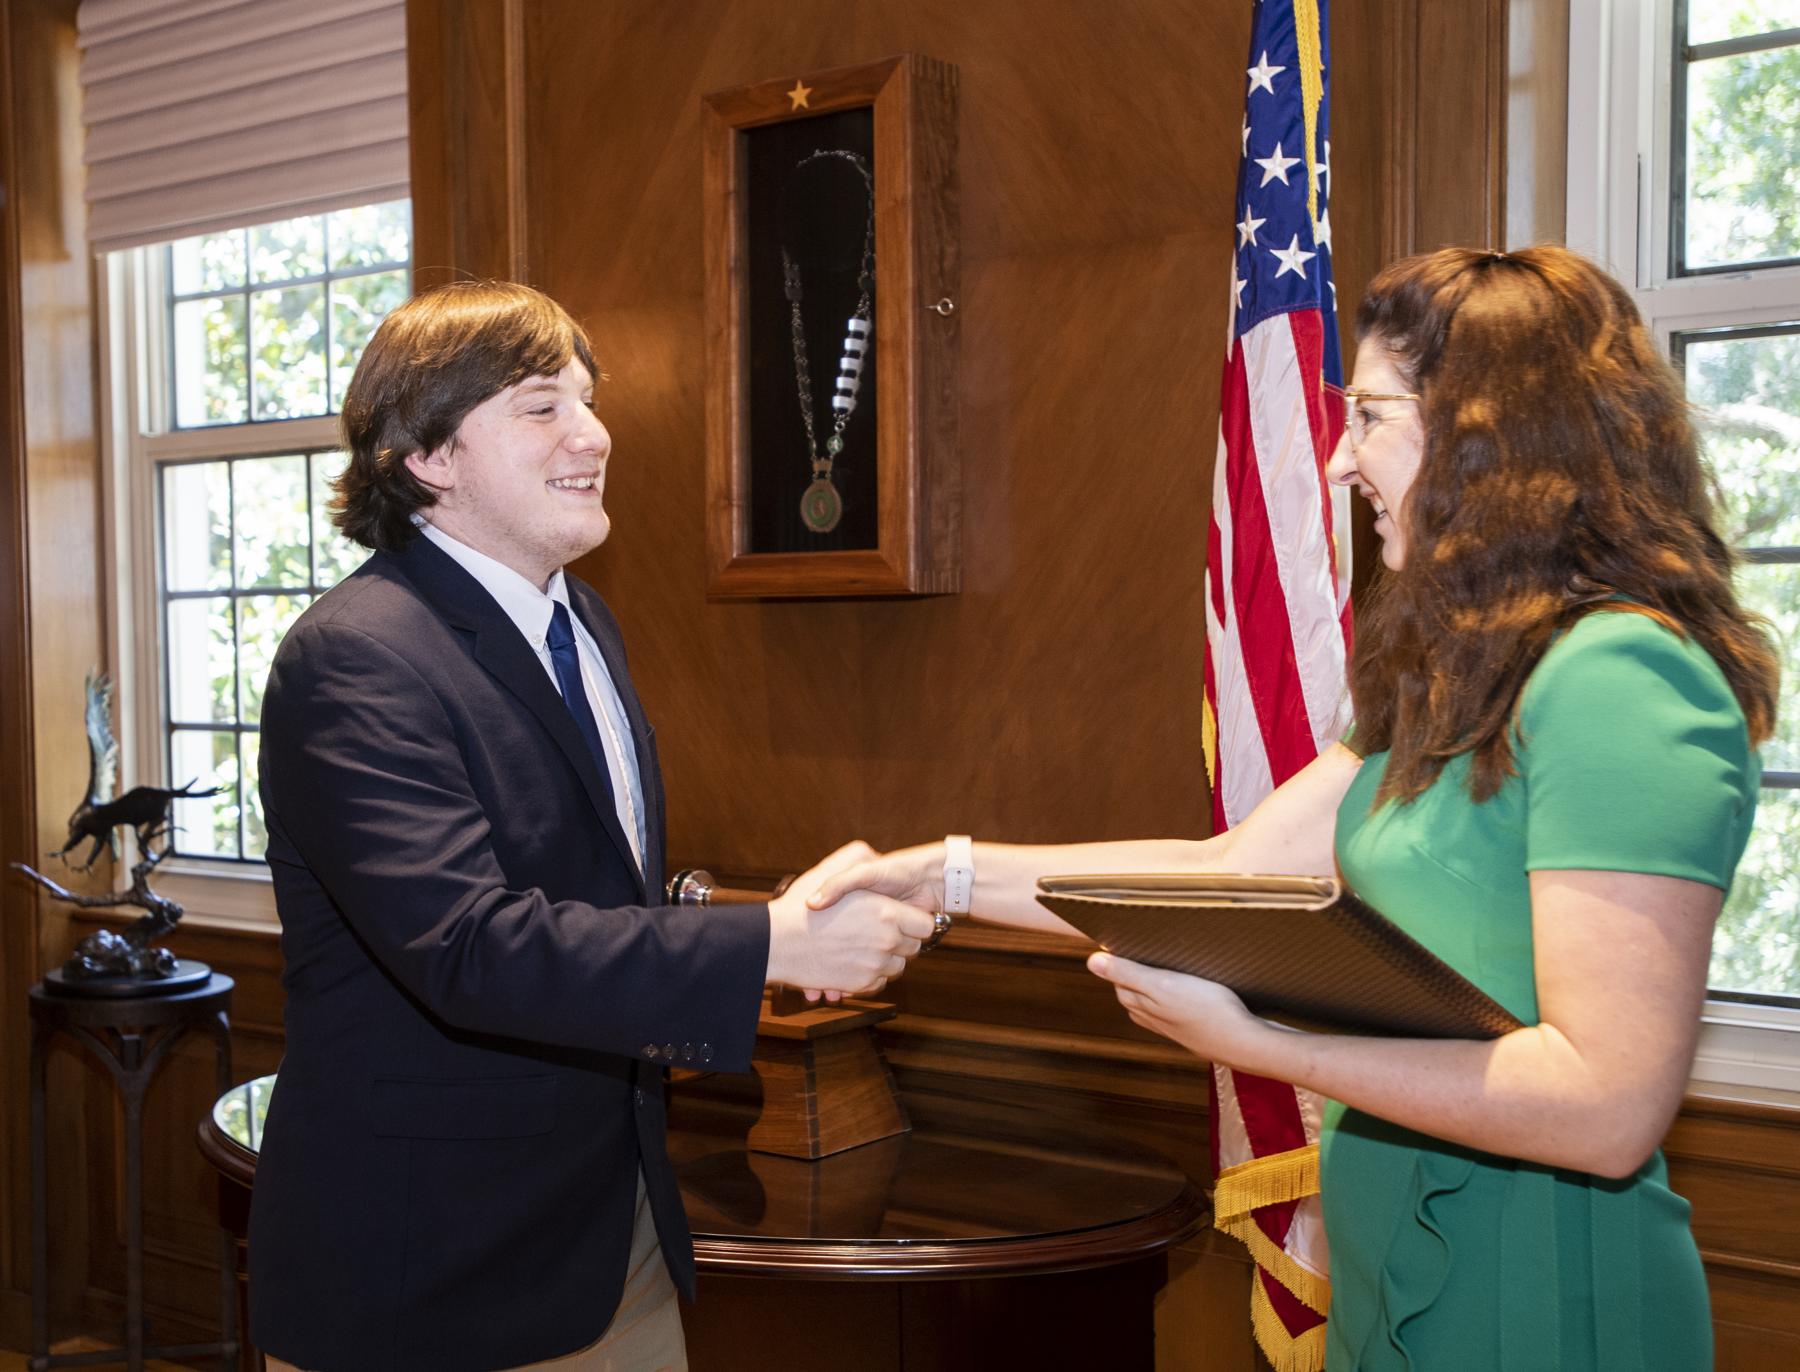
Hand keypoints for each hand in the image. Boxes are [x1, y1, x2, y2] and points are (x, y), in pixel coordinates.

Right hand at [767, 842, 937, 996]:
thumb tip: (876, 854)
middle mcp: (886, 941)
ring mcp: (874, 966)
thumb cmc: (800, 908)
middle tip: (878, 931)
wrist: (776, 943)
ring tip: (862, 946)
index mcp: (886, 913)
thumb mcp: (830, 871)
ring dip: (885, 959)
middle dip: (900, 941)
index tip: (902, 918)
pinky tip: (852, 962)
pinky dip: (869, 975)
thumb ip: (857, 859)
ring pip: (896, 967)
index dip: (914, 922)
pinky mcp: (860, 985)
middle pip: (913, 948)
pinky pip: (878, 983)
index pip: (924, 925)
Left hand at [1087, 952, 1268, 1067]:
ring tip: (1166, 965)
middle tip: (1144, 950)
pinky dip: (1176, 999)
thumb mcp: (1163, 985)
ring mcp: (1174, 1027)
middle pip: (1134, 993)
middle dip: (1134, 973)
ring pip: (1155, 1003)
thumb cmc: (1206, 1011)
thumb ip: (1127, 973)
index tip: (1126, 942)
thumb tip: (1091, 961)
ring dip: (1156, 986)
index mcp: (1142, 1005)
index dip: (1120, 961)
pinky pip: (1176, 1011)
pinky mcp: (1194, 1030)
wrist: (1244, 1043)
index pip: (1119, 980)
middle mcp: (1154, 1018)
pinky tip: (1189, 990)